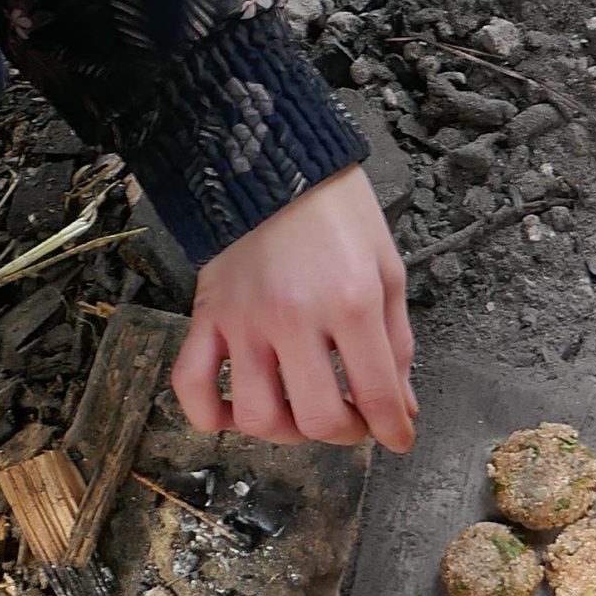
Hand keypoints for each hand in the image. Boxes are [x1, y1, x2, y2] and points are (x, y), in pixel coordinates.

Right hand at [174, 168, 416, 451]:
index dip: (393, 430)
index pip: (375, 395)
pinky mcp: (207, 316)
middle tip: (352, 418)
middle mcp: (294, 317)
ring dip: (285, 432)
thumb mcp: (387, 267)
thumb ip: (397, 342)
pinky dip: (212, 415)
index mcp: (351, 301)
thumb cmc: (336, 210)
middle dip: (344, 433)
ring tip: (300, 412)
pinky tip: (237, 413)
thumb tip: (403, 404)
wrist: (271, 157)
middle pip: (317, 418)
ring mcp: (244, 320)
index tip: (398, 437)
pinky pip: (193, 386)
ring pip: (257, 416)